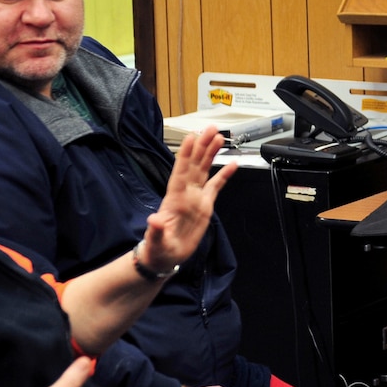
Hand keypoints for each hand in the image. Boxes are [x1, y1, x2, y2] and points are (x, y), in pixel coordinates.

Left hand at [140, 126, 237, 272]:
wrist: (165, 257)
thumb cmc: (158, 249)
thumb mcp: (155, 242)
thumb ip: (156, 231)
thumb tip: (154, 220)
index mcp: (174, 199)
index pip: (181, 173)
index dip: (186, 156)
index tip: (191, 138)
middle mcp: (186, 194)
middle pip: (195, 165)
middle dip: (202, 146)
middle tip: (210, 129)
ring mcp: (196, 198)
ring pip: (204, 170)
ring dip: (211, 153)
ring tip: (219, 137)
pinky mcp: (205, 205)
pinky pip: (216, 186)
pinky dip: (224, 175)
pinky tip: (232, 164)